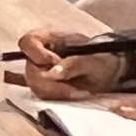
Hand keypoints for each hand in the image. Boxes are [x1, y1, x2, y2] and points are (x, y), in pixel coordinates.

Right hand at [13, 27, 127, 98]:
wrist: (108, 73)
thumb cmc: (100, 59)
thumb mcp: (92, 59)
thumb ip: (74, 64)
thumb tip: (52, 74)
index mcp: (49, 38)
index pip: (28, 42)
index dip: (36, 54)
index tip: (53, 62)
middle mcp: (40, 54)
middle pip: (29, 69)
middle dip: (50, 81)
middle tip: (71, 85)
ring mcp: (40, 71)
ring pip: (34, 85)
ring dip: (55, 92)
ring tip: (77, 91)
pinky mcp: (44, 87)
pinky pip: (42, 95)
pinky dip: (58, 97)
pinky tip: (74, 94)